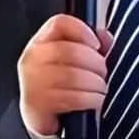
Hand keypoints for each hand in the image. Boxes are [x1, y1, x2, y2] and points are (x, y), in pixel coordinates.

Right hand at [18, 15, 112, 136]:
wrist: (38, 115)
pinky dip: (92, 99)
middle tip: (104, 72)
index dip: (82, 30)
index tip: (97, 45)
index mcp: (41, 42)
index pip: (59, 23)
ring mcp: (34, 81)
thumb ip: (90, 45)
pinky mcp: (39, 103)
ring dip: (96, 83)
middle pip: (71, 51)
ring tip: (101, 87)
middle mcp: (33, 58)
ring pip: (74, 76)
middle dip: (96, 63)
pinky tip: (96, 99)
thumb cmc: (58, 83)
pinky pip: (74, 97)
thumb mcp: (71, 61)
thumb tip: (105, 37)